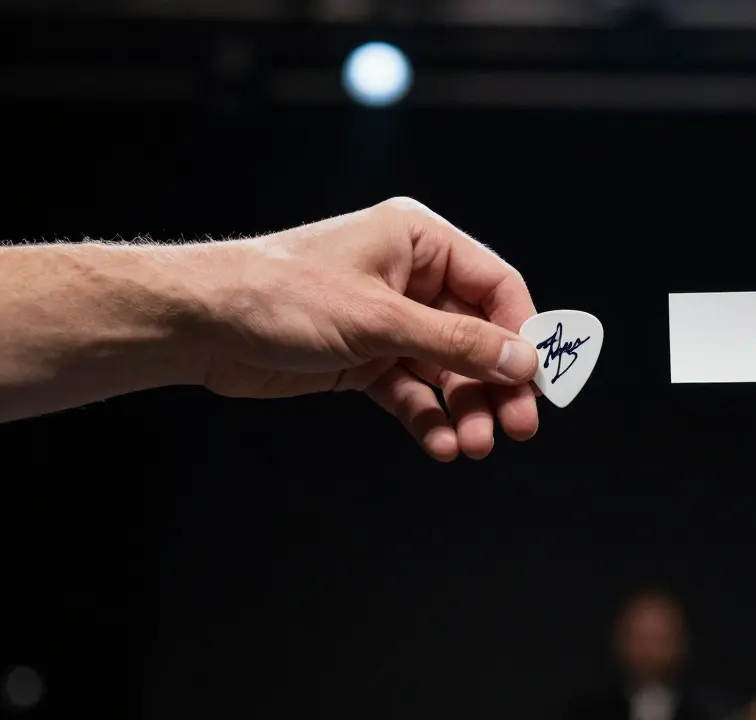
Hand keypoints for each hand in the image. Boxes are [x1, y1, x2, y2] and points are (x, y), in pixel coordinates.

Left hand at [199, 197, 540, 460]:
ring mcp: (390, 321)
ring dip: (465, 408)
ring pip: (448, 369)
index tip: (538, 382)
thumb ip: (456, 342)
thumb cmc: (283, 296)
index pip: (497, 286)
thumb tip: (524, 362)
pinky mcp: (367, 359)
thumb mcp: (379, 319)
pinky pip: (414, 390)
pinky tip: (441, 444)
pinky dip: (429, 418)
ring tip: (474, 445)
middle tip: (517, 427)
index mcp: (419, 242)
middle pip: (478, 334)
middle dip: (496, 383)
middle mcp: (411, 278)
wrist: (202, 325)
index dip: (523, 334)